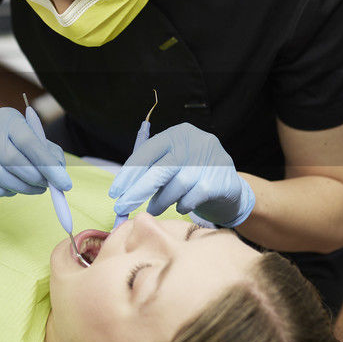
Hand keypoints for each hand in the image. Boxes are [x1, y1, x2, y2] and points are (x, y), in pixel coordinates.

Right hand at [0, 107, 70, 196]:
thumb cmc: (0, 139)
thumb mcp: (23, 133)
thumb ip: (45, 149)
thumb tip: (61, 171)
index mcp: (7, 118)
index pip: (30, 142)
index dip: (49, 165)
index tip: (65, 184)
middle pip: (14, 161)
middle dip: (35, 178)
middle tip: (46, 186)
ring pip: (0, 176)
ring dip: (21, 188)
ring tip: (31, 188)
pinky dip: (4, 192)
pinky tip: (10, 188)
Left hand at [107, 123, 254, 227]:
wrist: (227, 187)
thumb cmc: (190, 175)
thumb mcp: (171, 165)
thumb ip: (149, 170)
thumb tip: (122, 191)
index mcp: (178, 134)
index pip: (147, 152)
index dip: (129, 173)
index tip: (114, 192)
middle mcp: (195, 142)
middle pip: (161, 169)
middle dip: (138, 190)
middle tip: (123, 206)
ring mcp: (211, 160)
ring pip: (177, 185)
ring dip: (161, 200)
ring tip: (154, 207)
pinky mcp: (221, 179)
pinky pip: (192, 197)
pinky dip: (182, 205)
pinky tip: (180, 206)